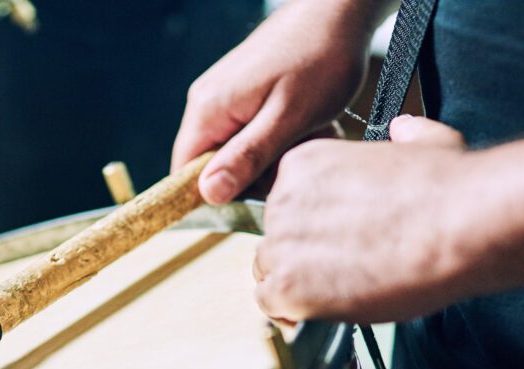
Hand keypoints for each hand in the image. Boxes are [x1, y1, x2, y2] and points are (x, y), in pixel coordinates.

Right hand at [171, 1, 376, 204]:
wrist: (338, 11)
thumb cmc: (319, 58)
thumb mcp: (287, 117)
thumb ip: (247, 157)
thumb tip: (209, 193)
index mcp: (208, 110)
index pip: (186, 175)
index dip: (217, 195)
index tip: (257, 193)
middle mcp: (207, 104)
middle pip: (215, 167)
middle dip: (256, 174)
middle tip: (296, 156)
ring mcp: (224, 98)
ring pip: (238, 152)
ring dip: (273, 156)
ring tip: (306, 134)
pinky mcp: (242, 95)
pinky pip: (251, 134)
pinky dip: (278, 138)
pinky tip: (303, 124)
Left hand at [253, 115, 478, 322]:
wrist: (459, 226)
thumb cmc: (447, 190)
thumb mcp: (426, 142)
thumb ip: (406, 136)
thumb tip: (404, 130)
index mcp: (305, 165)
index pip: (287, 205)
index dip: (311, 230)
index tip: (337, 241)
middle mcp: (283, 200)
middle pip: (275, 238)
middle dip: (303, 257)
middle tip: (341, 269)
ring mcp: (281, 243)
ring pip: (270, 272)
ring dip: (297, 284)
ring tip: (340, 291)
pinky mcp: (288, 286)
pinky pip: (270, 304)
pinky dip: (291, 312)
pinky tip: (319, 310)